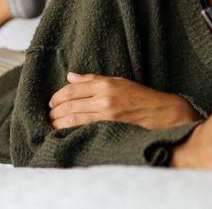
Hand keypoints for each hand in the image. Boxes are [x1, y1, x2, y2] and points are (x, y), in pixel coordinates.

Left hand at [48, 72, 199, 130]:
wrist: (164, 114)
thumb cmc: (142, 97)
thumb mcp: (119, 82)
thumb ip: (93, 80)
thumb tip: (70, 77)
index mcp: (105, 85)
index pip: (71, 90)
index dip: (56, 97)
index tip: (50, 103)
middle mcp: (104, 99)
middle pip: (68, 106)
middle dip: (53, 113)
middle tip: (48, 116)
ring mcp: (106, 117)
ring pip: (72, 120)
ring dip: (57, 124)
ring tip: (51, 126)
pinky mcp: (109, 130)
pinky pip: (83, 131)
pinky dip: (69, 132)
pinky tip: (63, 134)